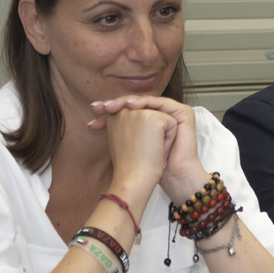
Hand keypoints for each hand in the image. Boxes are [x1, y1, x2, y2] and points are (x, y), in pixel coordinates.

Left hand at [89, 96, 207, 203]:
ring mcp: (173, 112)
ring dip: (128, 101)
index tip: (93, 113)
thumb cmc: (148, 162)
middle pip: (136, 101)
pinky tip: (131, 106)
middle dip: (116, 103)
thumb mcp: (128, 141)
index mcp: (150, 118)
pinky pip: (161, 103)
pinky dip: (145, 103)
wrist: (169, 172)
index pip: (130, 107)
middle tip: (101, 107)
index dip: (111, 109)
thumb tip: (91, 123)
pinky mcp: (183, 112)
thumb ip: (118, 127)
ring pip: (147, 101)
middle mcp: (161, 113)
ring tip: (113, 106)